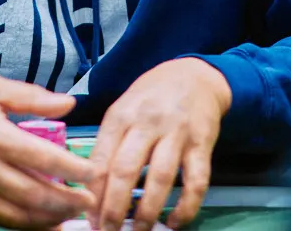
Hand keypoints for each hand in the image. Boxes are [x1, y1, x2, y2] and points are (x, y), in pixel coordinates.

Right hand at [0, 76, 98, 228]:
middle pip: (34, 193)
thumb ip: (32, 97)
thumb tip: (68, 105)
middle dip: (67, 201)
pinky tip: (44, 223)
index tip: (92, 173)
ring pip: (19, 214)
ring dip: (50, 218)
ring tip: (72, 215)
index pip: (42, 157)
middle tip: (90, 201)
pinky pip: (0, 221)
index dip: (72, 168)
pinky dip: (26, 226)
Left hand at [89, 59, 231, 230]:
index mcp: (120, 116)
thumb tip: (90, 189)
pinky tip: (175, 222)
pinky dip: (186, 206)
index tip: (88, 219)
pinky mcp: (202, 143)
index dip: (93, 194)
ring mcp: (176, 133)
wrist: (195, 75)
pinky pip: (196, 180)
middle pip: (125, 170)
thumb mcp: (123, 109)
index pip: (100, 160)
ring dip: (147, 211)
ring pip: (159, 177)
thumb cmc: (151, 97)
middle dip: (114, 208)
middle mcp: (147, 123)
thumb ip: (109, 143)